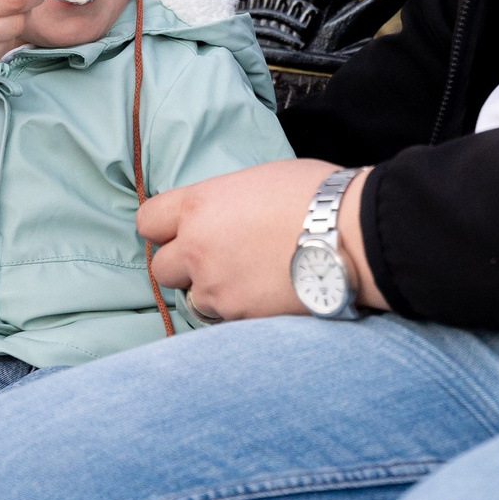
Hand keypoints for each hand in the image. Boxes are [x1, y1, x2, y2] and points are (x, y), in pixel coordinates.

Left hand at [137, 159, 383, 321]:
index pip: (147, 221)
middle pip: (160, 268)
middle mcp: (196, 248)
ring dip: (212, 292)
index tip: (180, 231)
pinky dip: (239, 311)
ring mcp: (216, 288)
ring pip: (193, 299)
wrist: (351, 235)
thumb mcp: (259, 180)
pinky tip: (266, 296)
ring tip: (248, 280)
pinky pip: (225, 319)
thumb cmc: (314, 194)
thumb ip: (225, 201)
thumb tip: (226, 214)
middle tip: (215, 259)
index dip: (163, 227)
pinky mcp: (240, 317)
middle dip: (182, 266)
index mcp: (198, 205)